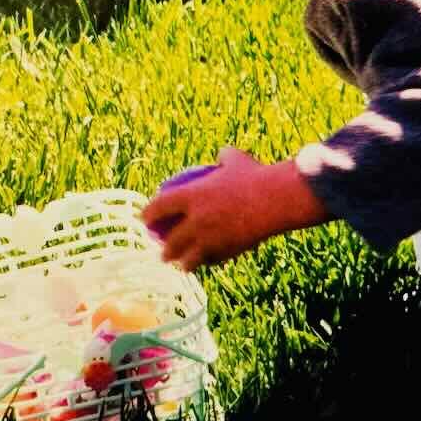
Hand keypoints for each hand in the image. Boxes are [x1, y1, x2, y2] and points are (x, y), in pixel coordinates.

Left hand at [141, 147, 330, 271]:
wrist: (275, 200)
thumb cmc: (256, 176)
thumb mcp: (237, 159)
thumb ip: (224, 156)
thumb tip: (221, 155)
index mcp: (191, 196)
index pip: (160, 207)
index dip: (149, 214)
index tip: (146, 219)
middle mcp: (195, 221)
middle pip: (171, 241)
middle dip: (164, 250)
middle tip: (164, 252)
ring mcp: (209, 239)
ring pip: (189, 258)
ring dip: (183, 263)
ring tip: (182, 265)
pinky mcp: (225, 251)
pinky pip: (212, 261)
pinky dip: (208, 262)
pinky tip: (209, 263)